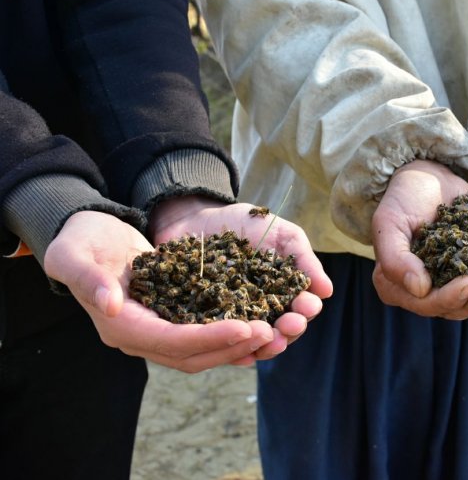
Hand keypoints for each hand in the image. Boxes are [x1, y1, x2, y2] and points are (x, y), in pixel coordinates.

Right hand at [44, 211, 276, 371]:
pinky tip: (257, 331)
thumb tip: (111, 304)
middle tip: (270, 332)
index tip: (244, 328)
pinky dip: (229, 338)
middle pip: (190, 355)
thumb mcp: (73, 254)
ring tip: (271, 332)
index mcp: (119, 326)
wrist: (89, 235)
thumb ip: (88, 278)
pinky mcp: (170, 320)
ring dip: (235, 346)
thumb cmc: (80, 241)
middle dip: (231, 346)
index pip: (169, 341)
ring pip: (200, 352)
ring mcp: (155, 331)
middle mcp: (139, 336)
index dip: (208, 338)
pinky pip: (204, 338)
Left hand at [148, 195, 332, 358]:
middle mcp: (263, 311)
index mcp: (285, 293)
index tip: (307, 305)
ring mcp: (235, 319)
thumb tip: (328, 291)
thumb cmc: (246, 224)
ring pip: (254, 342)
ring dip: (265, 345)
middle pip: (281, 331)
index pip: (301, 309)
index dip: (306, 310)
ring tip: (269, 340)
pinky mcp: (207, 323)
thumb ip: (303, 259)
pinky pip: (220, 341)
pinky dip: (230, 349)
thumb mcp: (282, 235)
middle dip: (289, 331)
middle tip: (290, 325)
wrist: (198, 218)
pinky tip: (237, 351)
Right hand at [371, 160, 467, 319]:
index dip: (452, 296)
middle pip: (459, 308)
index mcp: (398, 287)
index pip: (429, 302)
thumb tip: (420, 289)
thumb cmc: (403, 196)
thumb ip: (395, 257)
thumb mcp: (389, 221)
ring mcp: (453, 286)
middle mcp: (426, 294)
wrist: (429, 176)